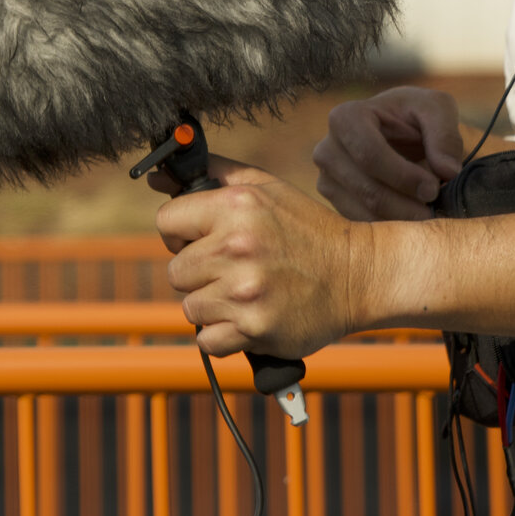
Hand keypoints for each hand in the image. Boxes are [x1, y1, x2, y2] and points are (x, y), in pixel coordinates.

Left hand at [156, 156, 364, 358]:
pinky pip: (207, 341)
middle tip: (231, 269)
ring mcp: (245, 291)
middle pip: (176, 270)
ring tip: (245, 293)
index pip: (166, 221)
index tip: (202, 239)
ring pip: (190, 307)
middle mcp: (237, 247)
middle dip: (199, 272)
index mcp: (236, 206)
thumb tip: (156, 177)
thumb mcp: (265, 187)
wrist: (358, 274)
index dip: (181, 233)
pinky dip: (223, 335)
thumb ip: (212, 174)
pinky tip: (247, 318)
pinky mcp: (255, 329)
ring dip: (212, 305)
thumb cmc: (306, 229)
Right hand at [312, 87, 464, 221]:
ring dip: (402, 220)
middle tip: (436, 209)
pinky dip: (392, 227)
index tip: (433, 188)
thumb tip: (448, 171)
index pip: (369, 155)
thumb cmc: (415, 115)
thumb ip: (445, 135)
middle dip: (407, 206)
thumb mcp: (436, 110)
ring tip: (428, 214)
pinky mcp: (335, 202)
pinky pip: (364, 224)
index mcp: (346, 117)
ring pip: (366, 213)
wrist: (397, 129)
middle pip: (368, 190)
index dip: (403, 176)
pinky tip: (412, 218)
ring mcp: (327, 179)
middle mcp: (327, 150)